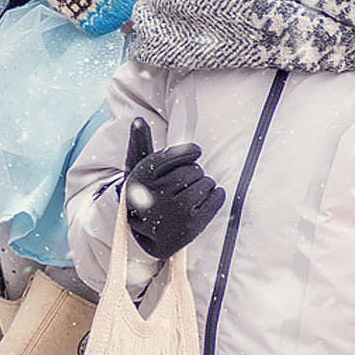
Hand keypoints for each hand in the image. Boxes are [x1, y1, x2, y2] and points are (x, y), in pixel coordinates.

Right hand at [123, 119, 223, 257]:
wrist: (141, 234)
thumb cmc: (144, 193)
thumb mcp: (137, 168)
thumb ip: (140, 142)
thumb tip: (138, 120)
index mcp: (144, 176)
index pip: (179, 153)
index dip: (191, 152)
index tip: (194, 153)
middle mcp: (157, 194)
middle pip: (194, 170)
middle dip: (195, 172)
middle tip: (187, 181)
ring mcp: (174, 211)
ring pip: (206, 184)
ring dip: (205, 185)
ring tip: (193, 192)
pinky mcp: (190, 226)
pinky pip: (216, 200)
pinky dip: (216, 196)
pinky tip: (206, 199)